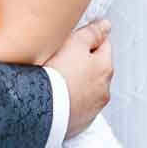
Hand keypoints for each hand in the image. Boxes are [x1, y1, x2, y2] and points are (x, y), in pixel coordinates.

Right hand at [45, 18, 113, 139]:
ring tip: (56, 78)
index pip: (104, 45)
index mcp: (105, 68)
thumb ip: (92, 33)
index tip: (74, 39)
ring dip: (76, 82)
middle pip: (95, 68)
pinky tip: (55, 95)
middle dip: (82, 62)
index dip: (88, 38)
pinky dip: (69, 100)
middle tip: (61, 58)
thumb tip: (105, 25)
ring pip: (86, 88)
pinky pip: (76, 105)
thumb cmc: (58, 74)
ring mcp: (92, 108)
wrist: (41, 109)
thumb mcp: (74, 43)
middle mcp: (104, 90)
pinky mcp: (78, 122)